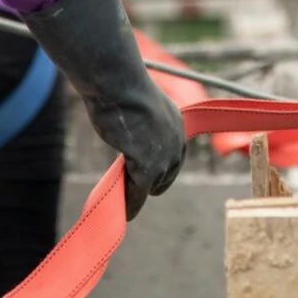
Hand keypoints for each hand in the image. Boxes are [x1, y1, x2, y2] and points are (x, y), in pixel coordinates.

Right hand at [93, 87, 185, 218]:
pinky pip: (138, 193)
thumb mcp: (138, 103)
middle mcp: (176, 141)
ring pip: (151, 185)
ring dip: (138, 196)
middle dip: (153, 183)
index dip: (163, 168)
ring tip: (126, 208)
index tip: (152, 178)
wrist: (120, 84)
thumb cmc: (121, 87)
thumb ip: (139, 120)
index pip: (174, 154)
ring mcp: (162, 157)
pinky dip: (130, 204)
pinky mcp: (147, 168)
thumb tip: (129, 129)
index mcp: (176, 123)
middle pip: (166, 173)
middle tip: (136, 191)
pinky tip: (123, 213)